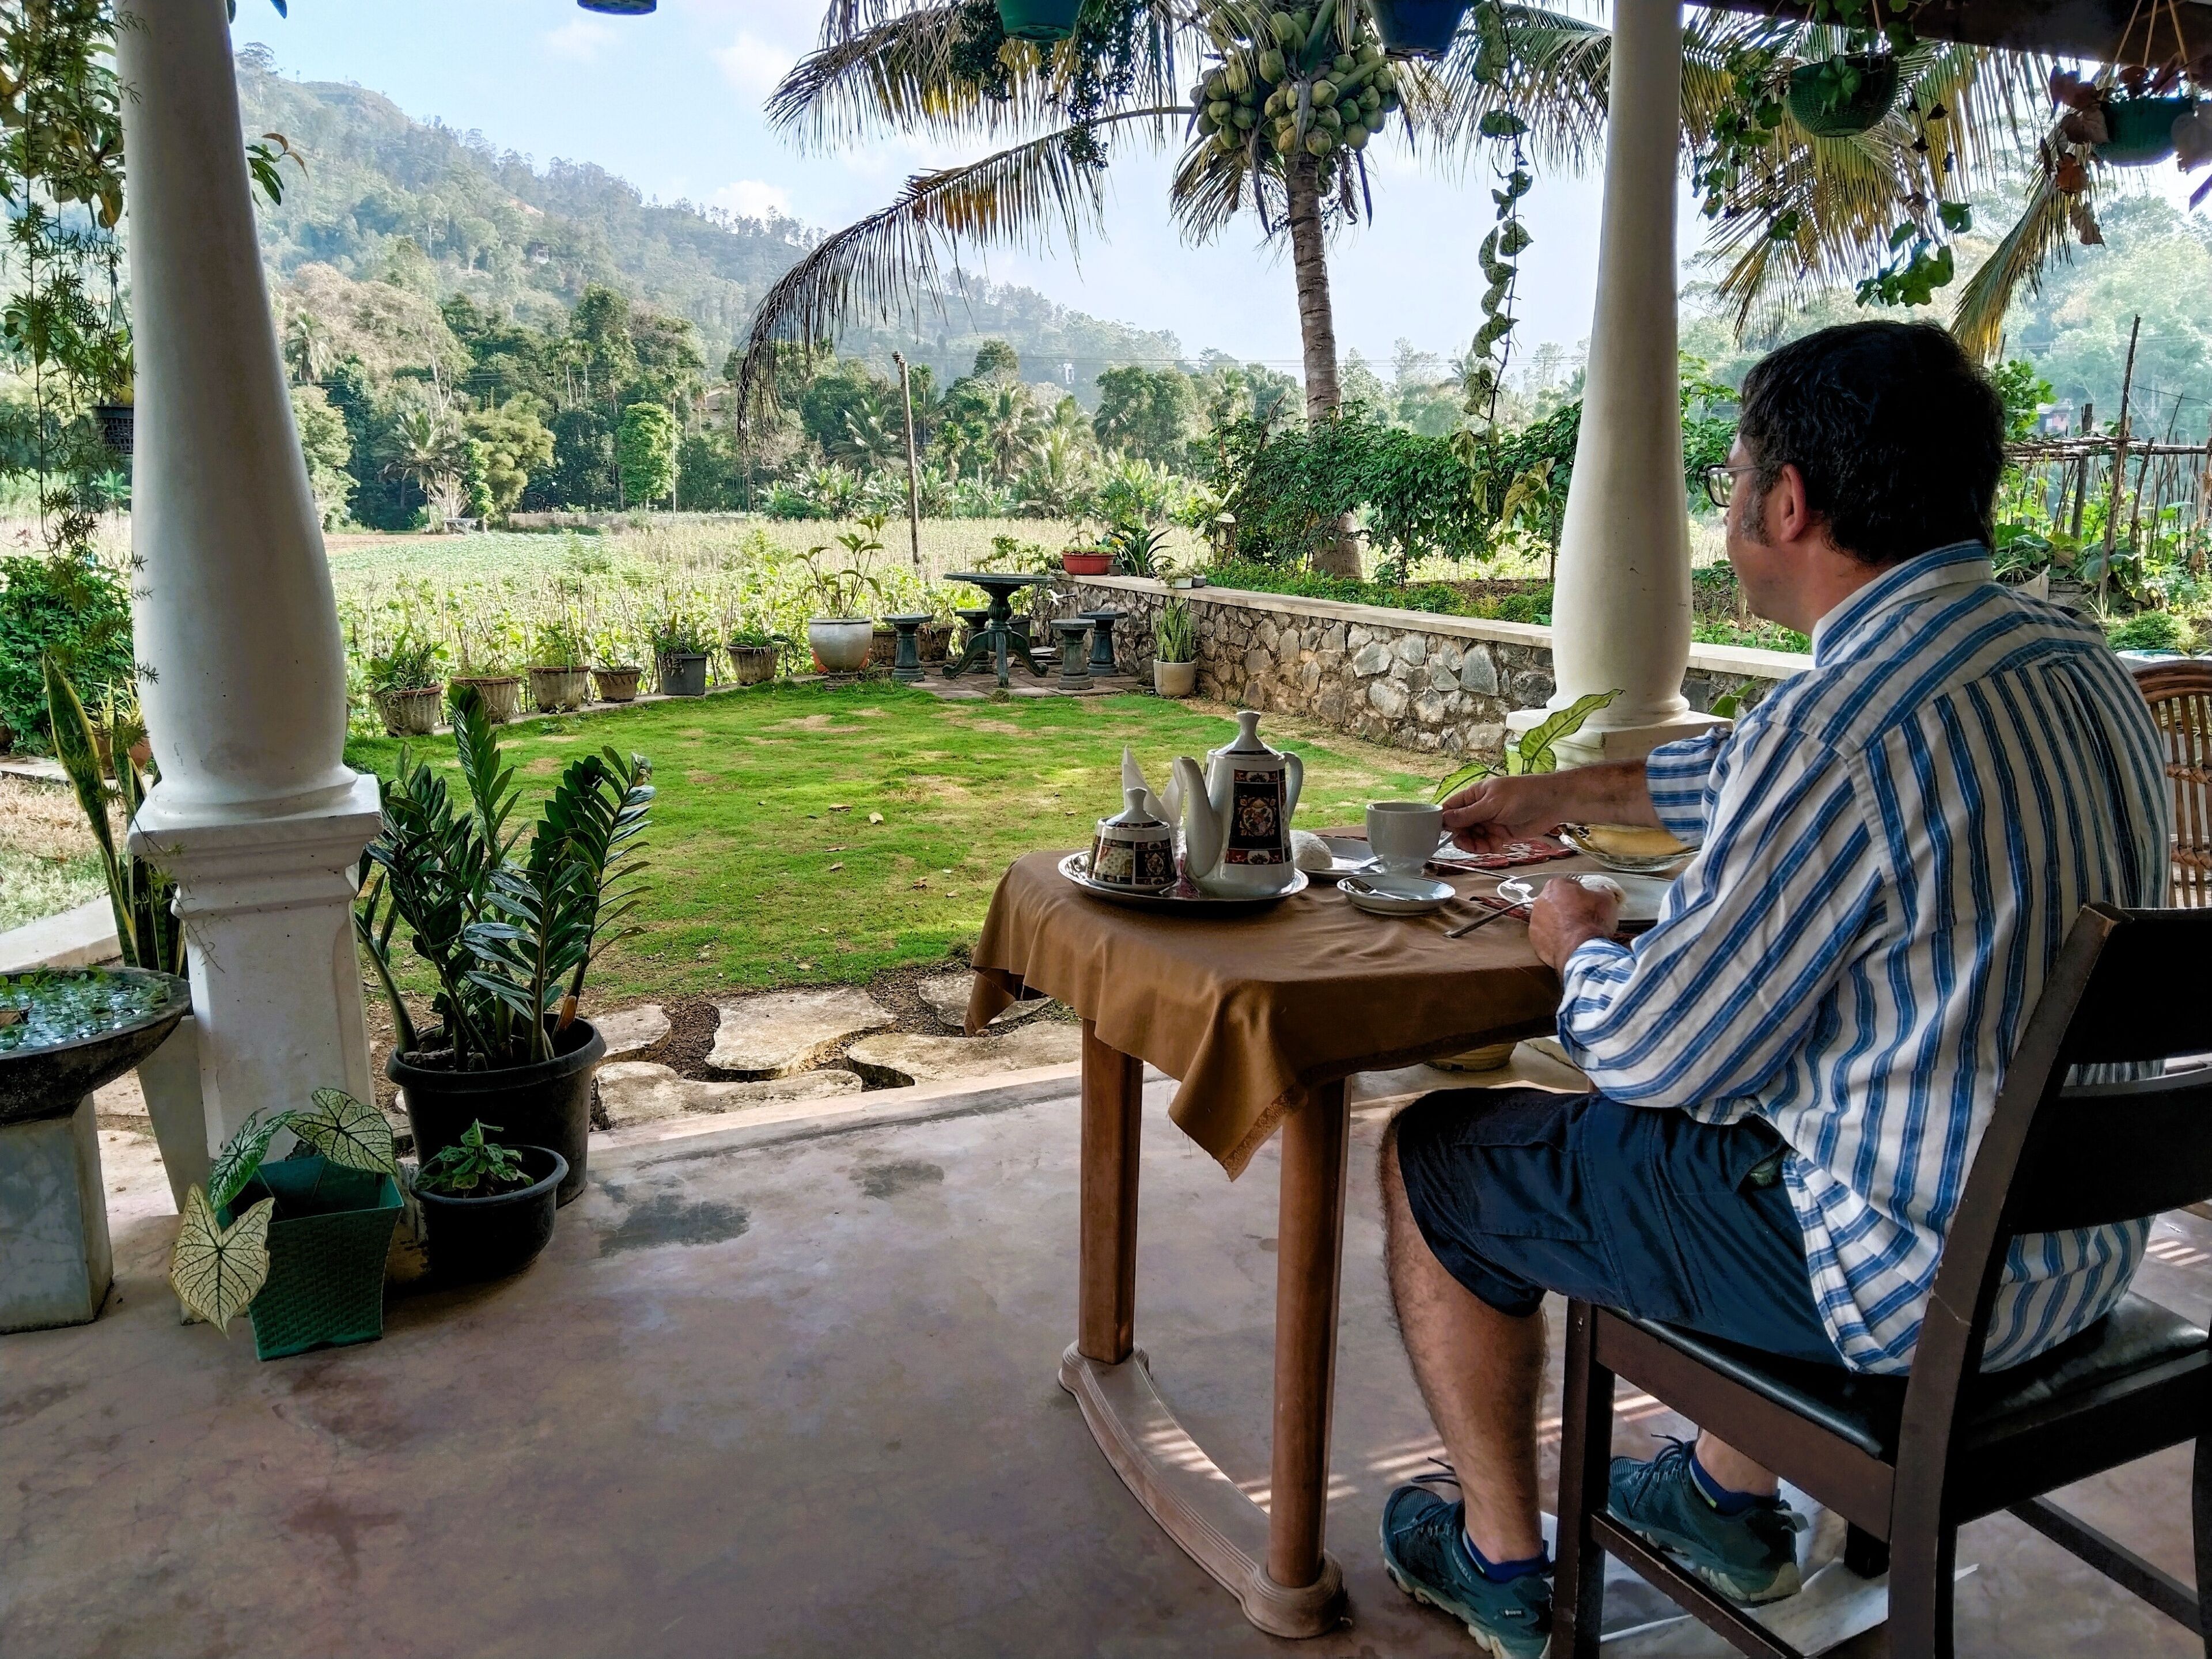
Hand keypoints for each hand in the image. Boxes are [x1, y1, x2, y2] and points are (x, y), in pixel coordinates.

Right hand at [1440, 773, 1567, 852]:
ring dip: (1474, 845)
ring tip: (1484, 846)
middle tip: (1468, 843)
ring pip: (1472, 838)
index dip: (1444, 821)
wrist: (1552, 804)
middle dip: (1461, 837)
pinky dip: (1487, 848)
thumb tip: (1444, 818)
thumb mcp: (1491, 804)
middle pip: (1460, 827)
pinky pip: (1486, 844)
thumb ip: (1468, 814)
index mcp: (1474, 795)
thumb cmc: (1522, 795)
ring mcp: (1490, 822)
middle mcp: (1479, 809)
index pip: (1451, 809)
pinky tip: (1495, 846)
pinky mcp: (1501, 834)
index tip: (1441, 834)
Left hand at [1527, 876, 1619, 972]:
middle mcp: (1540, 901)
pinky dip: (1554, 938)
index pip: (1568, 885)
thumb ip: (1600, 892)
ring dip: (1558, 923)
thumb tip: (1600, 892)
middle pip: (1555, 901)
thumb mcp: (1606, 900)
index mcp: (1555, 886)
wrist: (1581, 949)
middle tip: (1581, 918)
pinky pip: (1545, 936)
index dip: (1580, 893)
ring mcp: (1534, 921)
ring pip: (1548, 919)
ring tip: (1574, 933)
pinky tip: (1567, 943)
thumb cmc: (1593, 921)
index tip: (1587, 902)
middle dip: (1566, 908)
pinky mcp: (1534, 939)